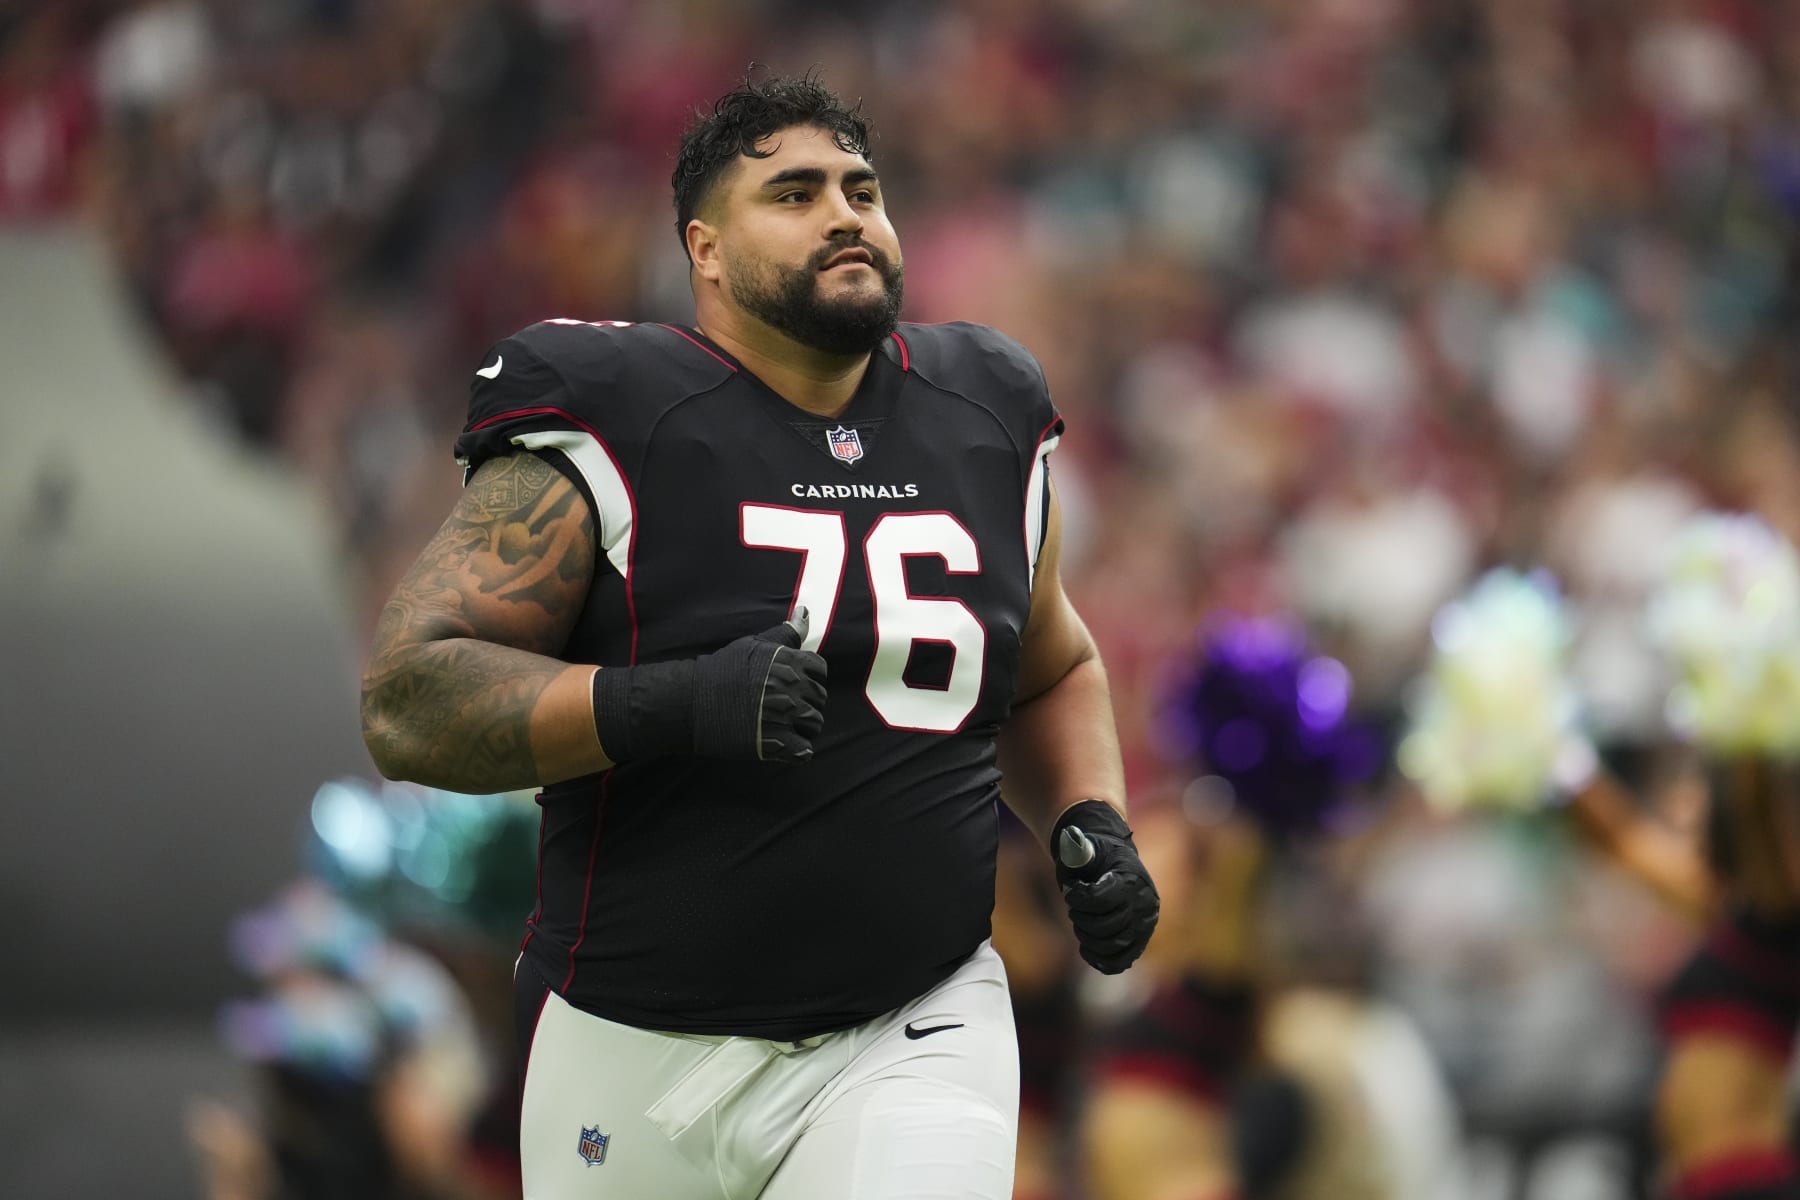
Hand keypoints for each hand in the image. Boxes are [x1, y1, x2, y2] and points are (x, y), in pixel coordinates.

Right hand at [692, 607, 827, 762]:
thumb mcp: (754, 644)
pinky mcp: (776, 744)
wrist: (692, 702)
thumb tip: (805, 611)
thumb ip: (786, 633)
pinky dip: (798, 750)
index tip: (795, 683)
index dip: (810, 677)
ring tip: (783, 724)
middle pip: (819, 698)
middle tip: (783, 706)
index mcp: (789, 663)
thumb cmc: (723, 669)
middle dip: (806, 702)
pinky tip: (784, 744)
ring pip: (815, 724)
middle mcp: (792, 689)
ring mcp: (785, 717)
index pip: (820, 670)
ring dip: (803, 725)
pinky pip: (804, 751)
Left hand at [1052, 800, 1159, 973]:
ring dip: (1088, 939)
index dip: (1078, 899)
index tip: (1071, 890)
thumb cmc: (1094, 856)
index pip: (1101, 900)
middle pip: (1106, 927)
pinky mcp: (1141, 940)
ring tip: (1081, 924)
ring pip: (1113, 947)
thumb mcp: (1084, 847)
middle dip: (1081, 920)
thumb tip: (1071, 837)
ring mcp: (1145, 924)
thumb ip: (1077, 848)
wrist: (1113, 863)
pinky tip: (1087, 948)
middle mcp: (1144, 903)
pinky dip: (1100, 960)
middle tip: (1073, 909)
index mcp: (1130, 878)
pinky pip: (1121, 961)